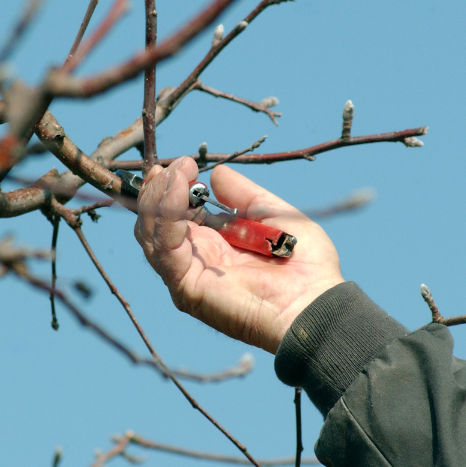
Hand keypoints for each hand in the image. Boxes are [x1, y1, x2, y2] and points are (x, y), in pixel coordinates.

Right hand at [134, 157, 343, 352]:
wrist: (316, 302)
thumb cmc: (305, 267)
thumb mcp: (274, 217)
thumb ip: (244, 197)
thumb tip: (217, 174)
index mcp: (213, 246)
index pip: (173, 214)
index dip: (171, 187)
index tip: (184, 163)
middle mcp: (194, 261)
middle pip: (152, 222)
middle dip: (159, 189)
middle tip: (179, 165)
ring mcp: (187, 275)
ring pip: (150, 233)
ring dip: (159, 197)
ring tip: (179, 173)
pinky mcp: (187, 287)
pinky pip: (164, 248)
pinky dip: (165, 216)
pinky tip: (179, 191)